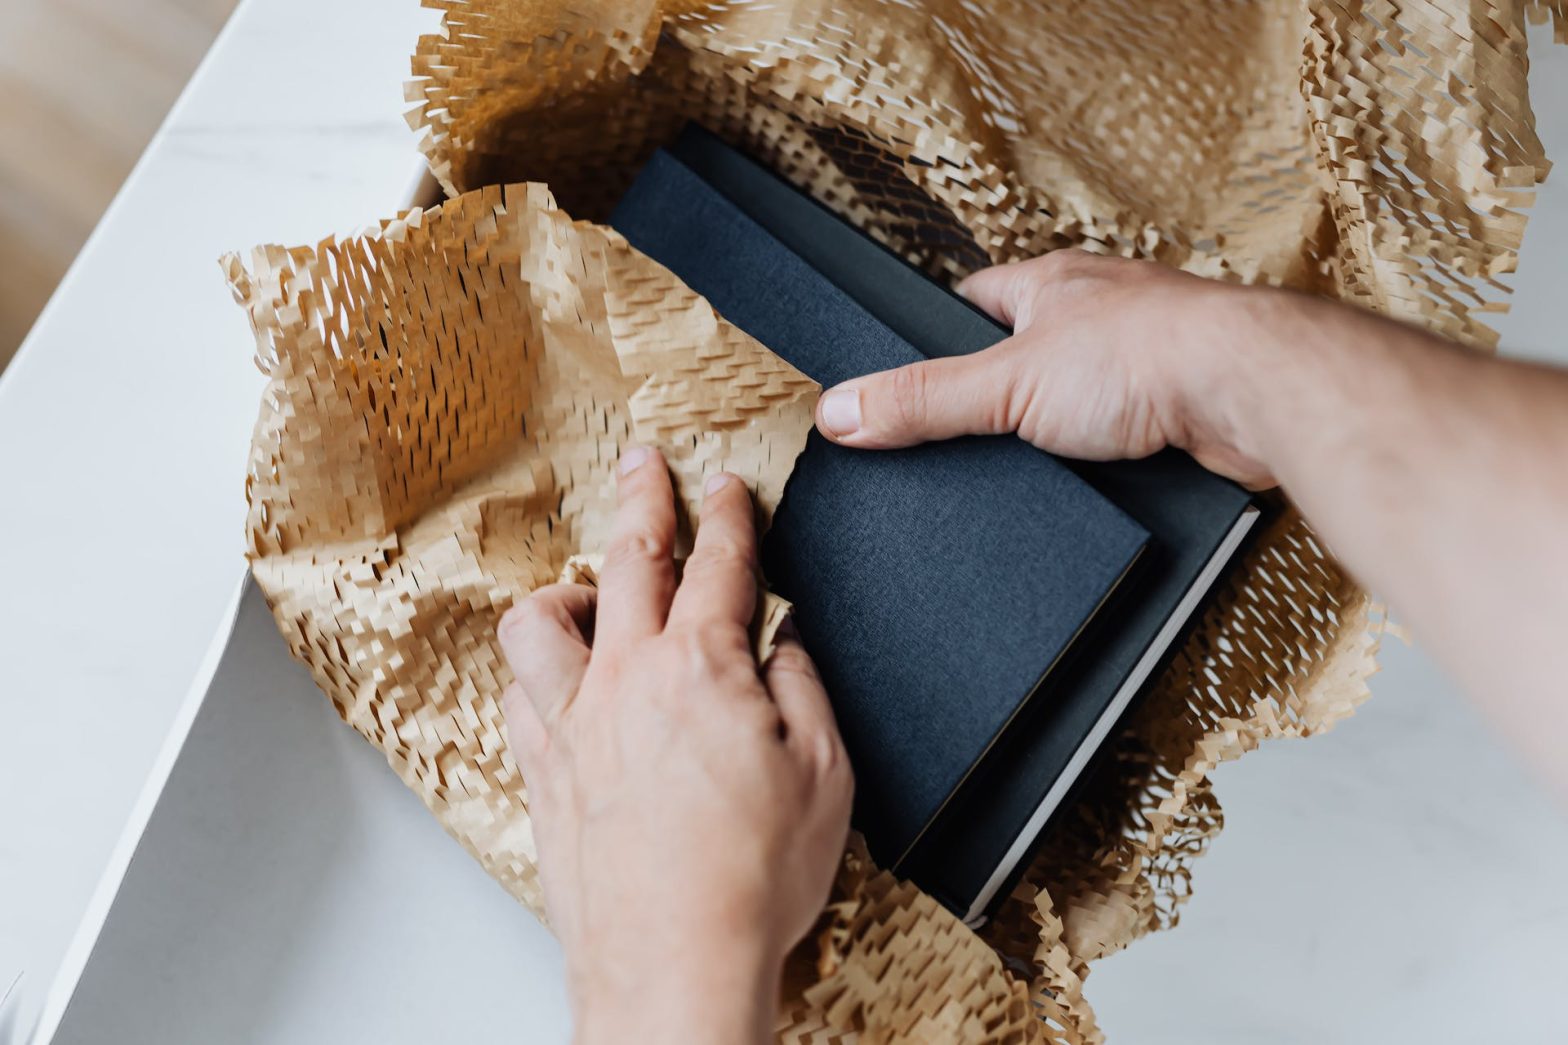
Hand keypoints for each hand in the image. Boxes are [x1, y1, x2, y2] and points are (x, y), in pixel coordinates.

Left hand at [496, 446, 852, 1044]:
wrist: (674, 964)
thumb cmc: (749, 881)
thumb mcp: (826, 773)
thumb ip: (802, 688)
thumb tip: (785, 647)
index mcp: (701, 669)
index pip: (718, 564)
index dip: (727, 514)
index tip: (726, 487)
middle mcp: (624, 681)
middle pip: (629, 559)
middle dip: (642, 497)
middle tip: (644, 465)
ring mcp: (572, 726)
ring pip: (541, 622)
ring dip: (569, 590)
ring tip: (590, 590)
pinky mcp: (543, 774)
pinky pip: (520, 694)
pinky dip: (539, 670)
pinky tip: (556, 680)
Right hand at [812, 249, 1282, 487]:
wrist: (1251, 389)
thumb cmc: (1148, 353)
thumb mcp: (1004, 383)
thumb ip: (922, 400)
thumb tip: (841, 409)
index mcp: (1052, 285)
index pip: (976, 300)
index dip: (941, 335)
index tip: (913, 366)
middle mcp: (1102, 311)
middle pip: (1028, 348)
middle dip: (1001, 390)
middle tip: (967, 429)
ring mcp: (1146, 356)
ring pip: (1083, 392)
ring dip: (1060, 426)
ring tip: (1028, 462)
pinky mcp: (1181, 406)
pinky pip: (1126, 431)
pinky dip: (1106, 456)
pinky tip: (1091, 481)